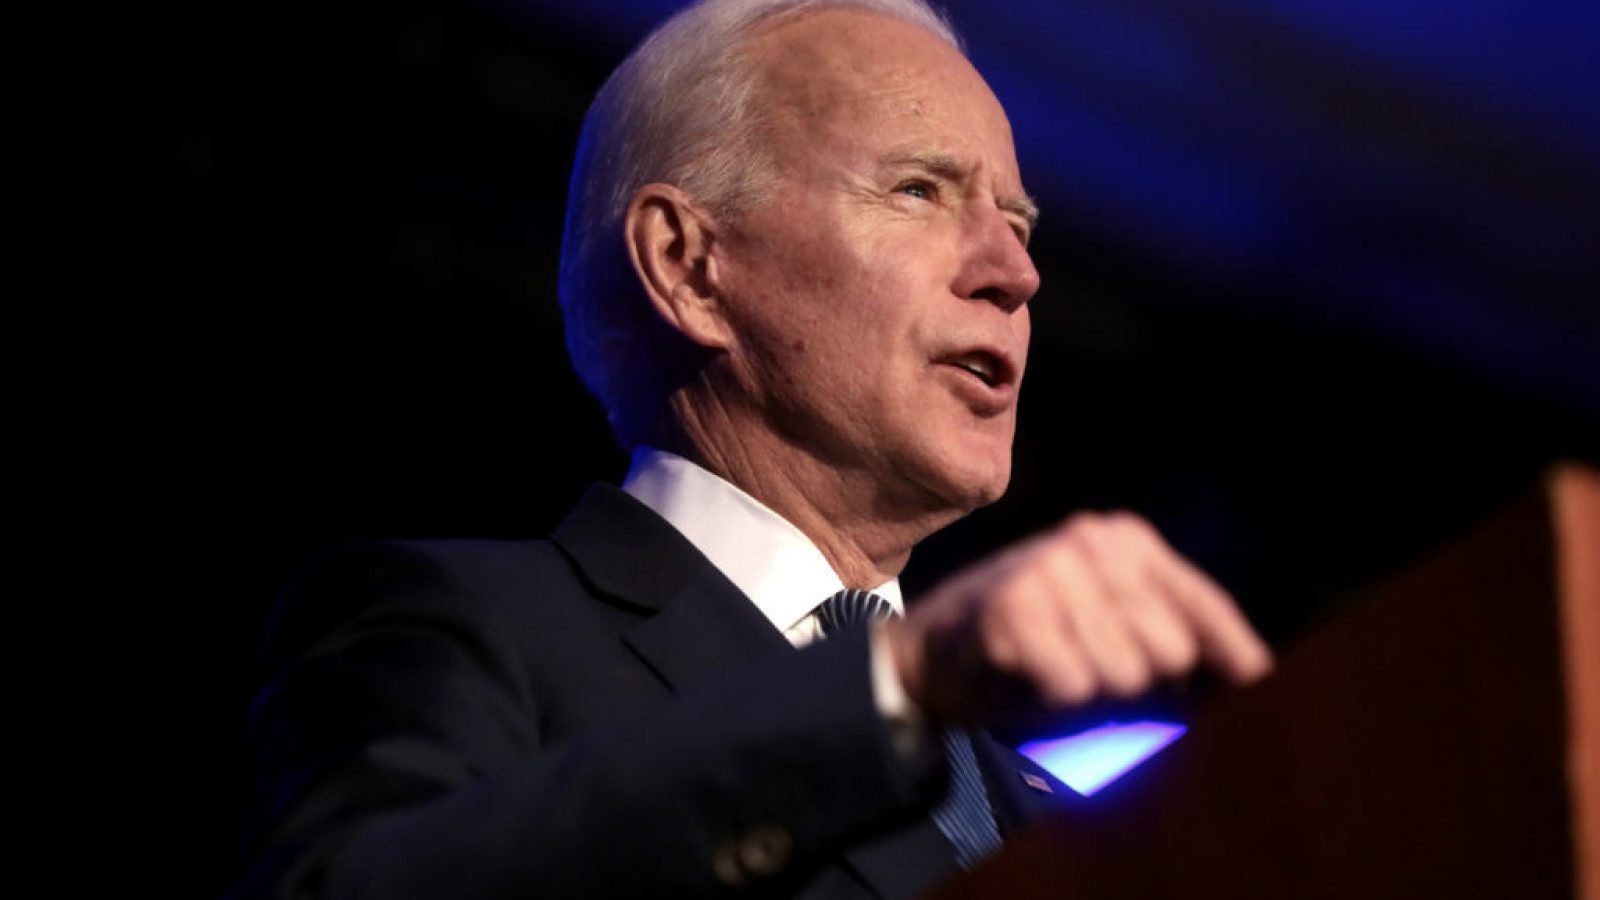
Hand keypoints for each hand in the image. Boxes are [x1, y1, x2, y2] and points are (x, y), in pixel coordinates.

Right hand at [884, 511, 1272, 727]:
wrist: (929, 651)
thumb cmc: (1033, 641)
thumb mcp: (1106, 621)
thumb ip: (1170, 633)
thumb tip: (1255, 669)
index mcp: (1124, 539)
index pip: (1200, 601)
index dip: (1232, 647)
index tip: (1257, 677)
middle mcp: (1091, 542)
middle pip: (1170, 652)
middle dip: (1141, 682)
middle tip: (1091, 672)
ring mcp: (1049, 568)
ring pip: (1125, 674)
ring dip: (1092, 692)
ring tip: (1055, 669)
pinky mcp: (1012, 608)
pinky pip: (1074, 686)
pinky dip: (1053, 697)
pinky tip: (1026, 673)